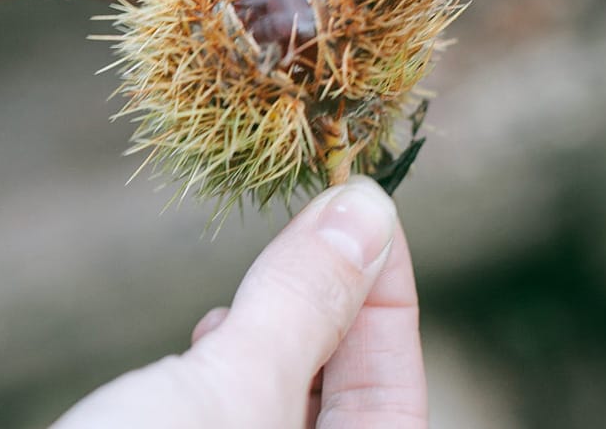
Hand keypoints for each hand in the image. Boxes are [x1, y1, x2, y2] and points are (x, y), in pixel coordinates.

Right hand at [52, 177, 427, 428]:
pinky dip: (233, 375)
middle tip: (311, 224)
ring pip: (285, 411)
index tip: (365, 200)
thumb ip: (303, 302)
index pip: (394, 384)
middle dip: (330, 309)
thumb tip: (366, 210)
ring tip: (256, 285)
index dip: (385, 285)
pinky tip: (212, 338)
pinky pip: (237, 425)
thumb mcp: (232, 390)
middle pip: (348, 399)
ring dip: (279, 340)